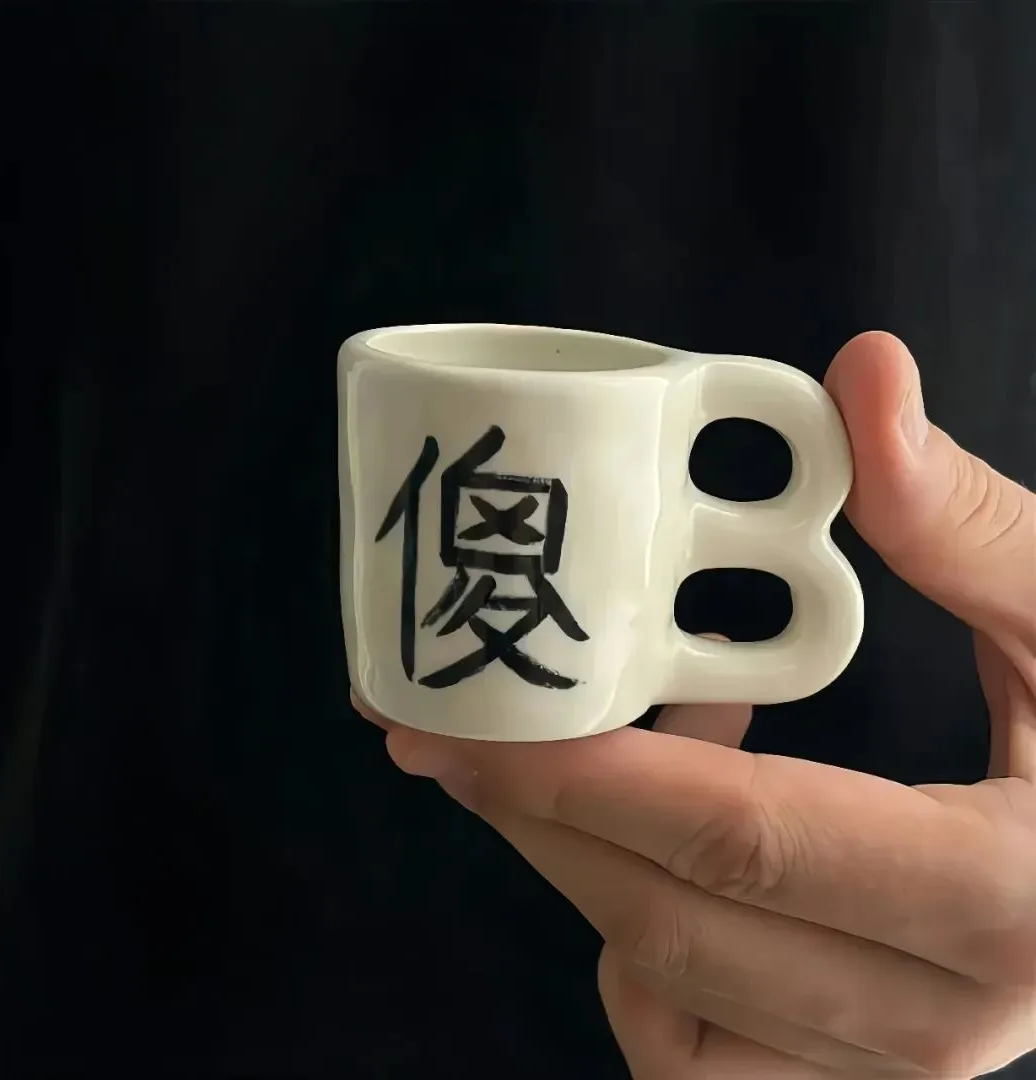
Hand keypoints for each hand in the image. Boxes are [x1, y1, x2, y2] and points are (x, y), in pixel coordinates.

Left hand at [354, 332, 1035, 1077]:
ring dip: (579, 866)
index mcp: (999, 899)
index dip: (592, 771)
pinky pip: (691, 1053)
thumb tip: (865, 379)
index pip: (741, 836)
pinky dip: (638, 953)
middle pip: (667, 916)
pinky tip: (664, 844)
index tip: (477, 716)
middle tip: (446, 729)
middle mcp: (934, 1020)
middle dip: (535, 817)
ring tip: (559, 751)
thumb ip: (963, 517)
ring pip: (666, 989)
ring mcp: (887, 1074)